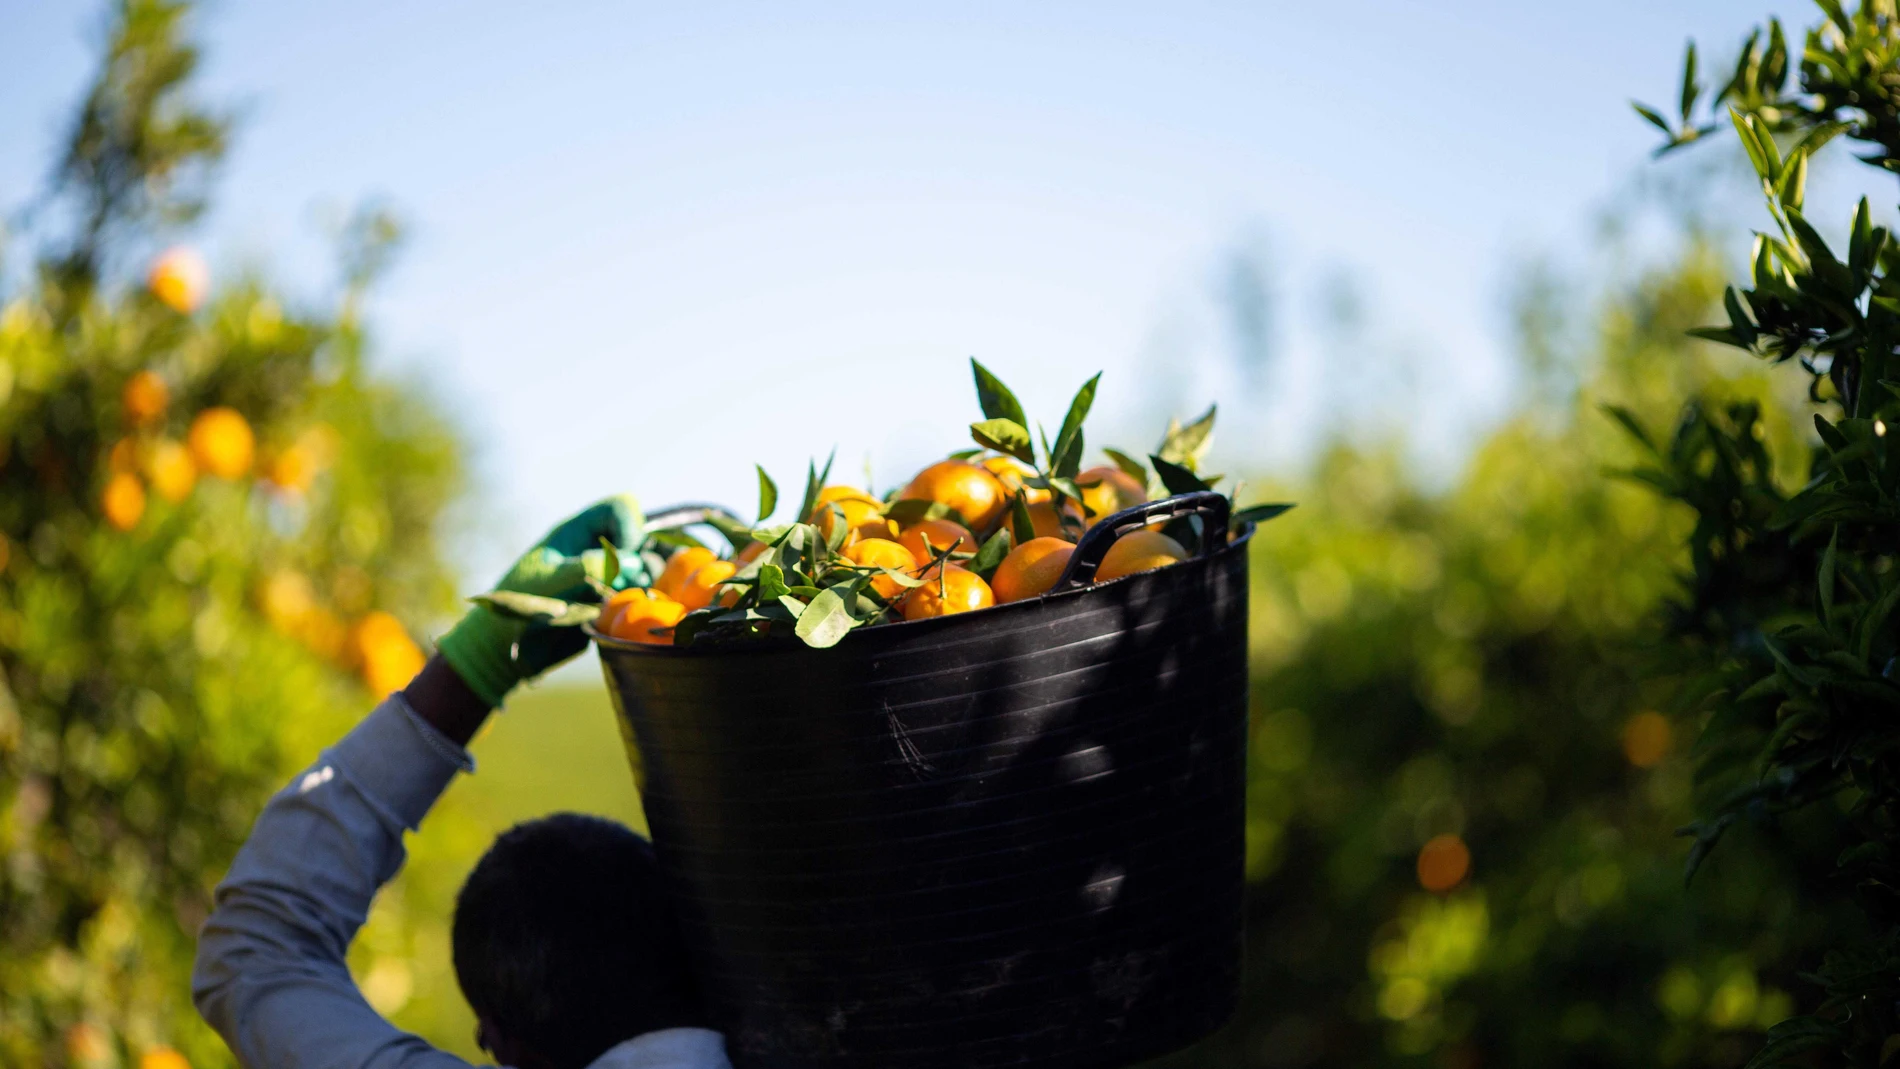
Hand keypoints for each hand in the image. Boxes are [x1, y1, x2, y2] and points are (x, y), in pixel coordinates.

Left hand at [435, 494, 645, 706]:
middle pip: (638, 535)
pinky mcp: (610, 599)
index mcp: (577, 531)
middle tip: (625, 582)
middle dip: (638, 557)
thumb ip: (586, 566)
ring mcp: (605, 573)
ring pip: (643, 565)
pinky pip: (638, 592)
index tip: (625, 554)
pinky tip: (621, 612)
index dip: (630, 525)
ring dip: (640, 580)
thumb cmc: (521, 602)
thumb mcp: (549, 580)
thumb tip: (629, 562)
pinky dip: (638, 600)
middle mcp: (595, 547)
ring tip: (622, 598)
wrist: (508, 638)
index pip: (619, 508)